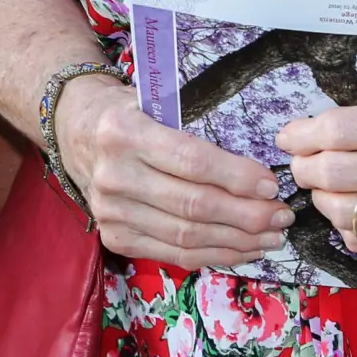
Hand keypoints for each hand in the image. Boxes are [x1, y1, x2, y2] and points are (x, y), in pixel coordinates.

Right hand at [54, 72, 291, 269]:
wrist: (74, 130)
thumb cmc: (128, 111)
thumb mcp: (153, 101)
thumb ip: (194, 122)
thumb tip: (260, 156)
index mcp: (124, 132)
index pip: (191, 161)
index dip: (237, 178)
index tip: (272, 184)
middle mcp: (113, 175)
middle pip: (193, 206)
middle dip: (247, 216)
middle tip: (282, 215)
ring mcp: (110, 212)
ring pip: (187, 237)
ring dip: (238, 241)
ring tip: (272, 235)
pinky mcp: (114, 237)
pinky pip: (175, 255)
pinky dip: (215, 255)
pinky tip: (244, 249)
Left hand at [279, 93, 356, 265]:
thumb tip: (308, 133)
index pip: (336, 131)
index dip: (301, 136)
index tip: (288, 138)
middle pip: (332, 173)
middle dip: (304, 169)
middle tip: (302, 165)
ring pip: (343, 213)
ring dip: (322, 200)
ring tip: (326, 189)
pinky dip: (347, 228)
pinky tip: (353, 211)